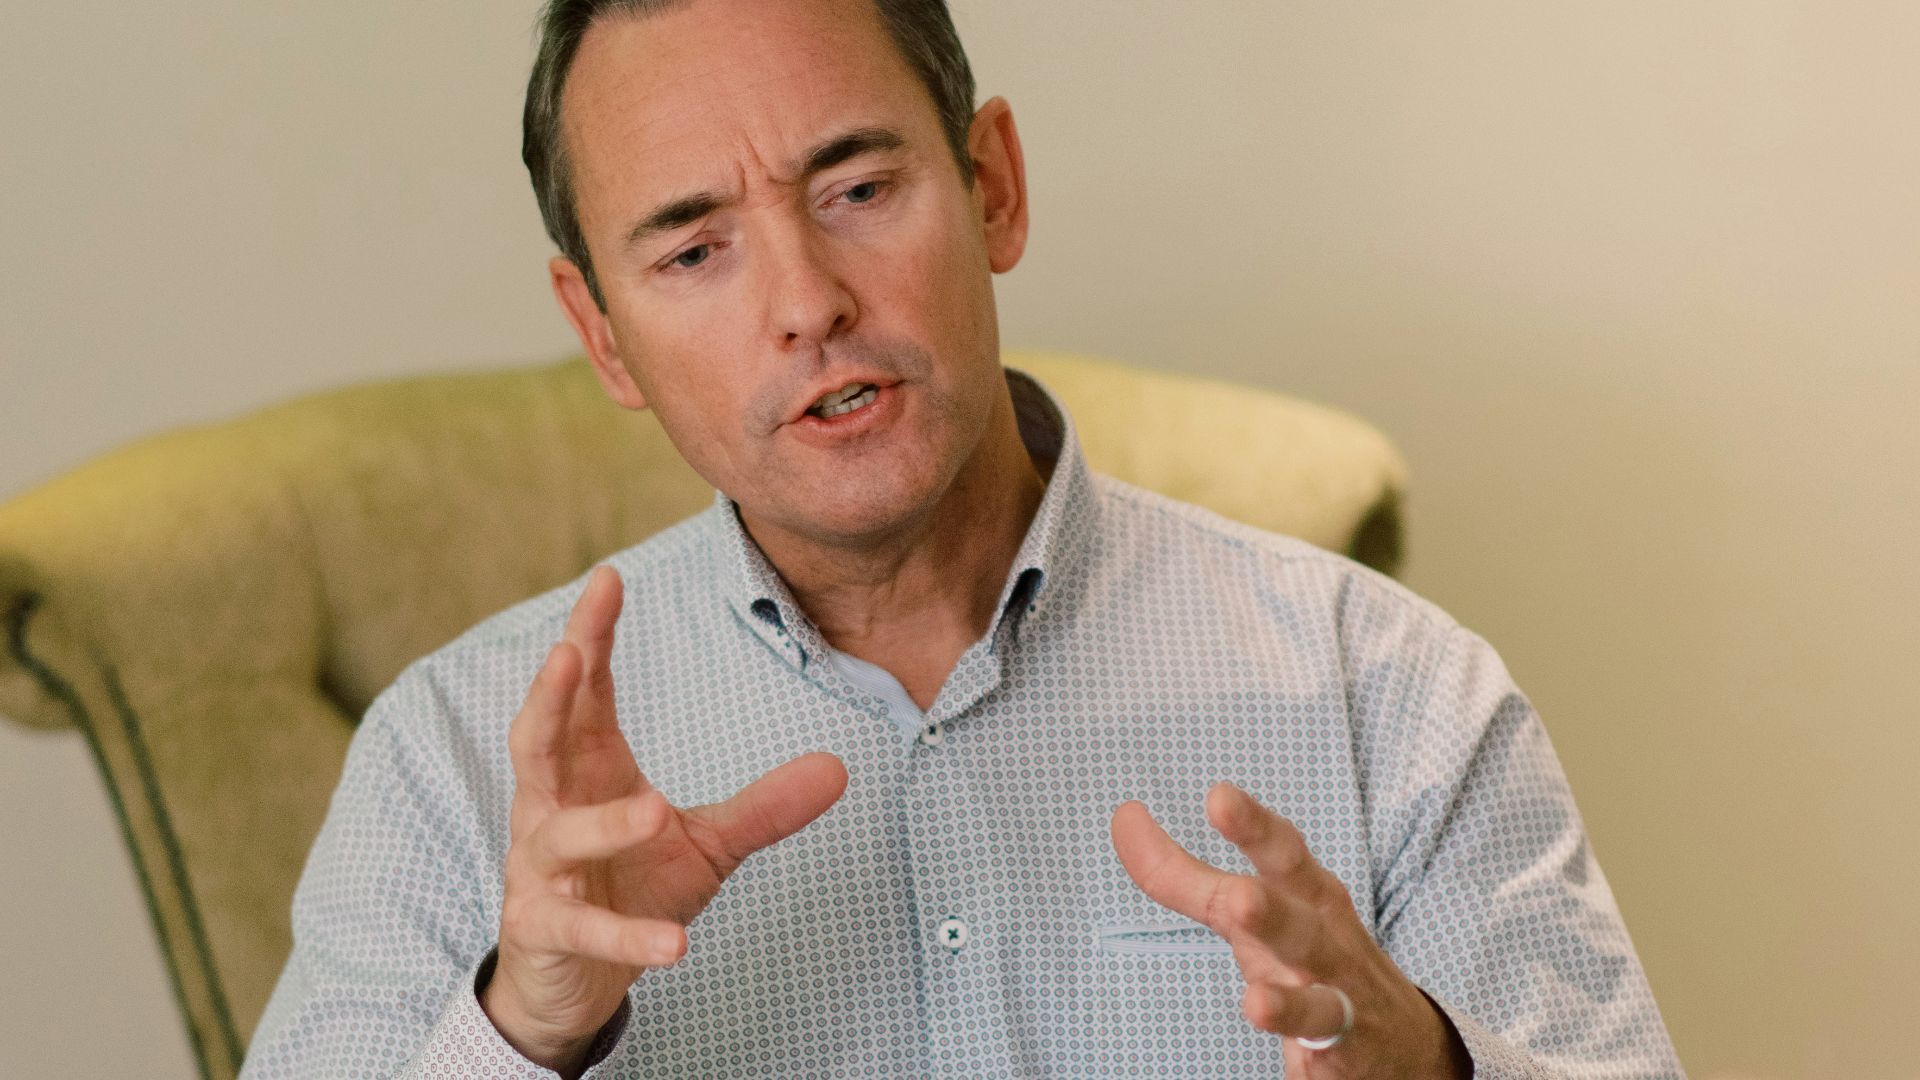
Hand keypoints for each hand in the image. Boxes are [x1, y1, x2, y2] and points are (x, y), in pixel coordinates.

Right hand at [482, 565, 847, 1075]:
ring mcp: (538, 871)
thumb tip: (838, 767)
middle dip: (549, 695)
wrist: (574, 982)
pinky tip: (676, 944)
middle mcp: (549, 808)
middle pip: (535, 741)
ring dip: (604, 825)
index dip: (589, 636)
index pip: (583, 694)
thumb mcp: (705, 843)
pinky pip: (584, 930)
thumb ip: (763, 807)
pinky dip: (628, 935)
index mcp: (586, 771)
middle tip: (568, 651)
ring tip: (654, 811)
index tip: (608, 578)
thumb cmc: (629, 888)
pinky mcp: (543, 930)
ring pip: (559, 835)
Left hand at [1110, 783, 1470, 1078]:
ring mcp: (1339, 1003)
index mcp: (1309, 896)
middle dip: (1270, 913)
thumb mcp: (1257, 909)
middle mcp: (1327, 943)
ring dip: (1288, 1007)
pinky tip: (1286, 1069)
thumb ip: (1189, 876)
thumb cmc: (1310, 955)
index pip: (1283, 852)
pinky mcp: (1341, 1053)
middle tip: (1240, 900)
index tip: (1209, 800)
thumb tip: (1124, 819)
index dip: (1249, 826)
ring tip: (1256, 1004)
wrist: (1401, 1039)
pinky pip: (1321, 1059)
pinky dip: (1302, 1063)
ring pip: (1319, 1004)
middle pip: (1298, 925)